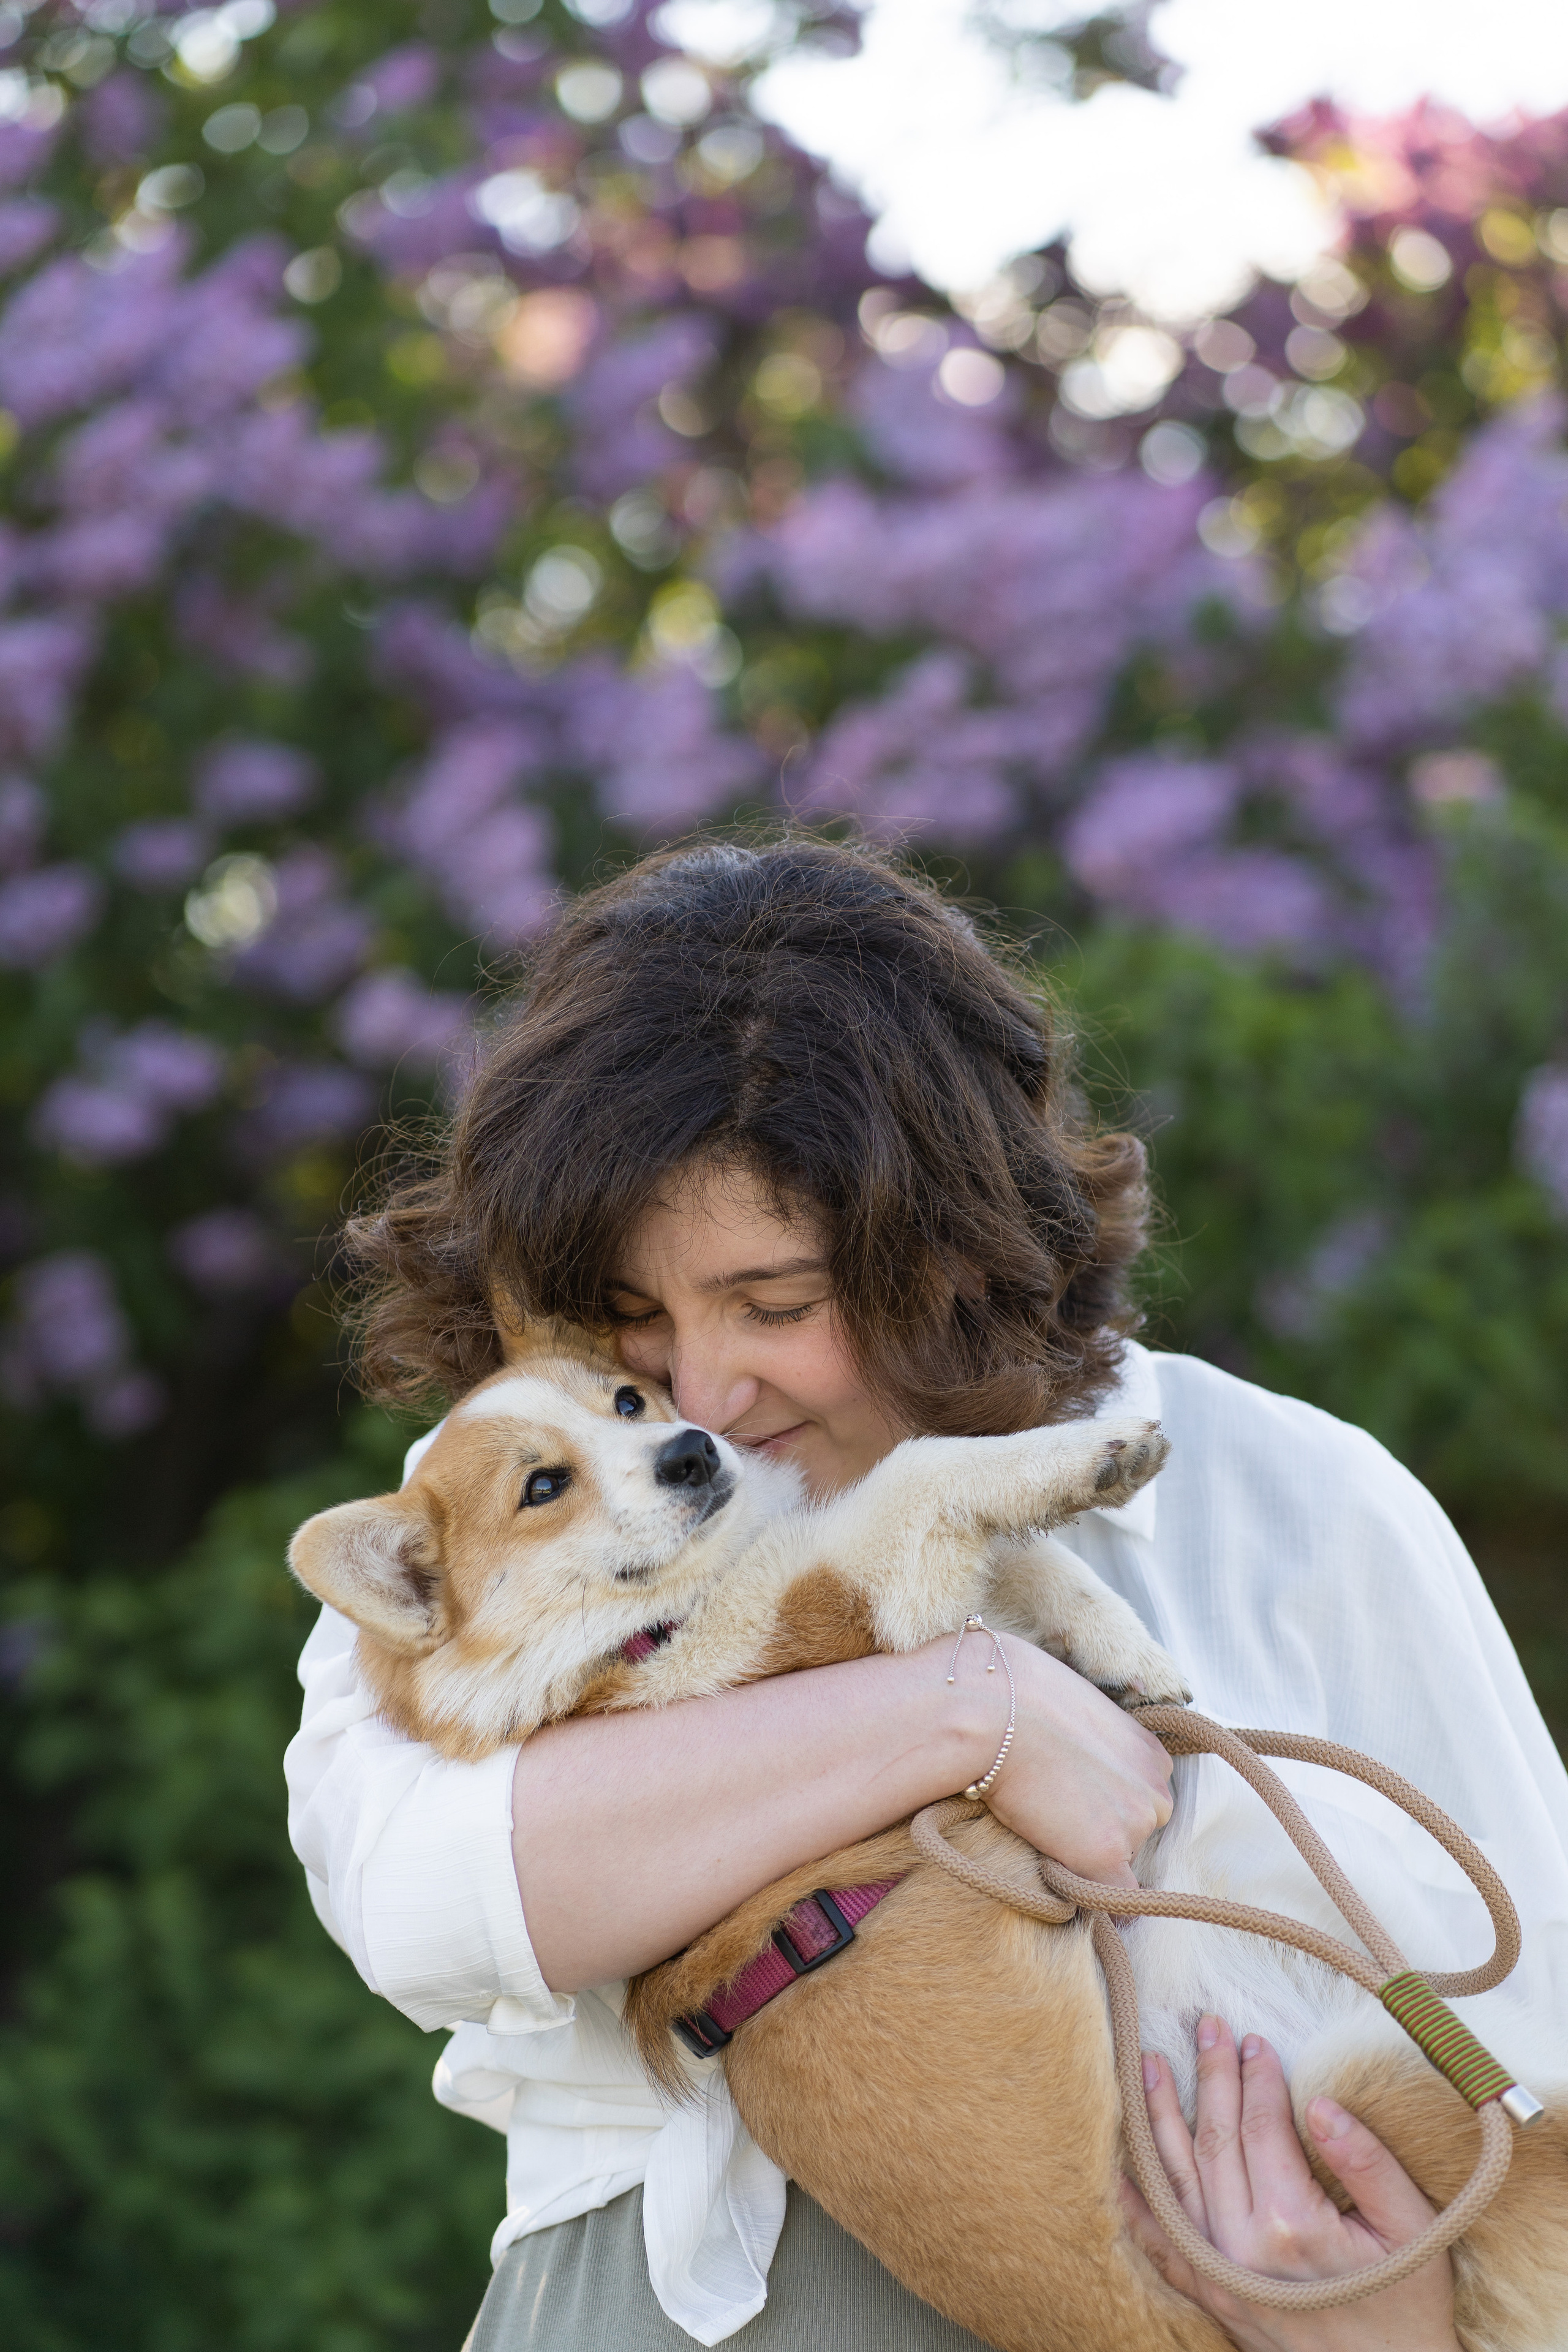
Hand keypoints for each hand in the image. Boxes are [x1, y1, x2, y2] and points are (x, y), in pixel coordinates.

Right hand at [949, 1633, 1173, 1886]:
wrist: (993, 1710)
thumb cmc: (1017, 1698)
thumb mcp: (1076, 1710)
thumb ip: (1091, 1741)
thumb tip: (1071, 1759)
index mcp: (1152, 1754)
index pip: (1138, 1797)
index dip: (1103, 1801)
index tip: (1073, 1797)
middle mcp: (1156, 1792)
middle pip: (1135, 1831)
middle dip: (1101, 1828)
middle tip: (1052, 1811)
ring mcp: (1134, 1827)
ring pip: (1118, 1860)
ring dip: (1087, 1855)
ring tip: (1040, 1826)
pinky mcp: (1104, 1856)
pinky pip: (1114, 1900)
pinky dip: (1094, 1900)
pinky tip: (1069, 1894)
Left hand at [1120, 2016, 1459, 2351]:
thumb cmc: (1409, 2302)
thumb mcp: (1413, 2229)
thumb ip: (1368, 2163)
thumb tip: (1320, 2104)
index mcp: (1292, 2223)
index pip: (1260, 2124)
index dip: (1257, 2076)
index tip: (1254, 2039)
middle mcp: (1243, 2245)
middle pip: (1215, 2138)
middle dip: (1210, 2075)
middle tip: (1207, 2026)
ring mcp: (1221, 2272)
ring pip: (1178, 2177)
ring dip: (1162, 2116)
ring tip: (1151, 2065)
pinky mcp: (1213, 2295)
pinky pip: (1162, 2240)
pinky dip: (1138, 2202)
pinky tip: (1120, 2167)